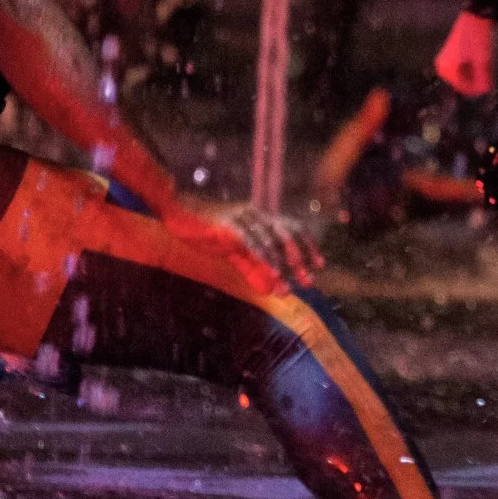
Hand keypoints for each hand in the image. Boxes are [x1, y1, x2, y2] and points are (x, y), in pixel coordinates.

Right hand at [164, 197, 321, 292]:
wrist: (177, 210)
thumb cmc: (205, 229)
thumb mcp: (232, 249)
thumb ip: (252, 266)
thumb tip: (271, 288)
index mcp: (260, 217)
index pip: (292, 228)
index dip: (307, 246)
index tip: (319, 265)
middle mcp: (256, 213)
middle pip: (288, 233)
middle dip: (302, 257)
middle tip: (311, 280)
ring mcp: (243, 216)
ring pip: (272, 238)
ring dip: (284, 263)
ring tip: (291, 284)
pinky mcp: (229, 223)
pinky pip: (252, 241)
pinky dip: (265, 257)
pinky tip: (274, 272)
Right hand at [436, 12, 496, 97]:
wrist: (475, 14)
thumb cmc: (478, 37)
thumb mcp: (483, 61)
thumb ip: (483, 79)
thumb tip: (484, 92)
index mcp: (447, 70)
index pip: (463, 88)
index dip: (477, 90)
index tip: (489, 87)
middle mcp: (442, 66)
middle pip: (461, 82)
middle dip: (475, 82)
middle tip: (489, 79)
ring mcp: (445, 59)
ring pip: (462, 75)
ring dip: (474, 75)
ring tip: (487, 69)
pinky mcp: (450, 52)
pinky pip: (461, 67)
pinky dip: (471, 67)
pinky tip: (481, 63)